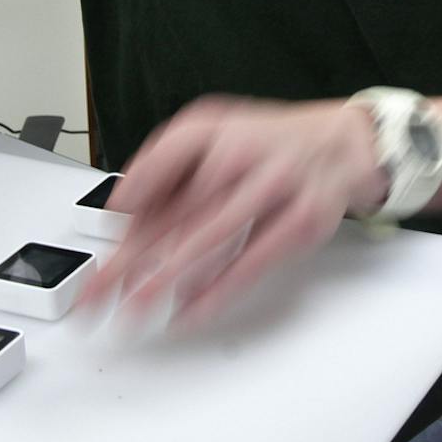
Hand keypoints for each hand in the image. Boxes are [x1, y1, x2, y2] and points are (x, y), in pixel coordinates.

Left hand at [87, 96, 386, 328]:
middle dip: (131, 257)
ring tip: (134, 308)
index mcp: (215, 131)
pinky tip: (189, 311)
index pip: (161, 165)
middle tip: (98, 292)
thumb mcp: (213, 130)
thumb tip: (122, 207)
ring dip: (168, 277)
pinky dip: (218, 291)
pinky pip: (254, 261)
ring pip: (213, 237)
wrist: (343, 143)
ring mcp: (276, 188)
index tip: (105, 231)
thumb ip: (165, 163)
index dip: (130, 198)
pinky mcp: (302, 222)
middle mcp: (245, 155)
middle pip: (177, 210)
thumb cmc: (267, 144)